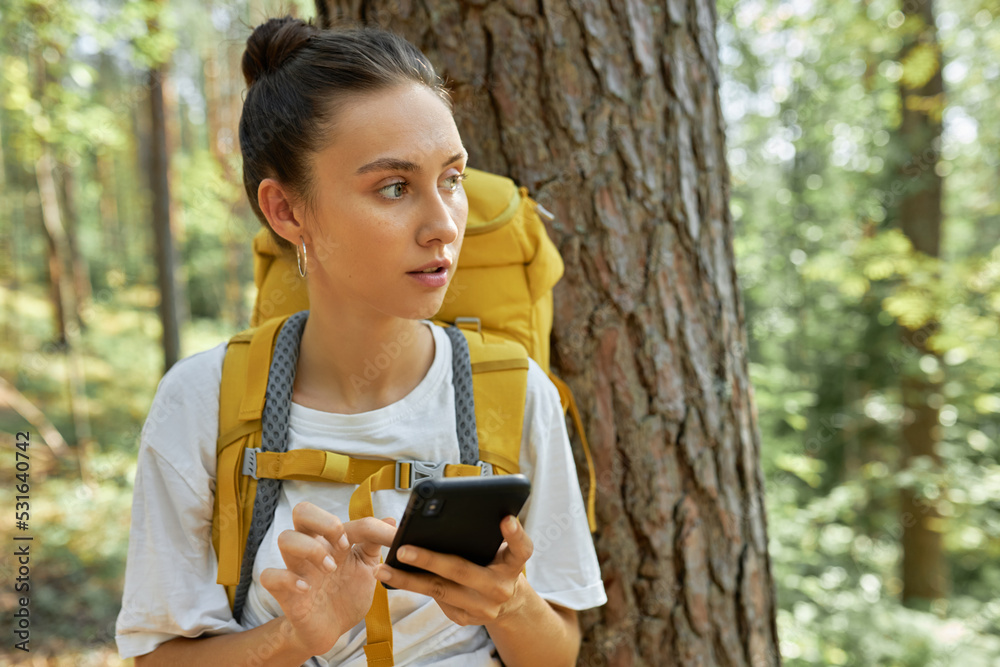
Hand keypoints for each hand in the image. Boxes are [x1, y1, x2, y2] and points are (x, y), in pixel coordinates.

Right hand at [259, 502, 395, 656]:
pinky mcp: (284, 592)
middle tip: (343, 544)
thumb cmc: (347, 594)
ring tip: (330, 567)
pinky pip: (270, 575)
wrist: (331, 630)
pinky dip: (287, 578)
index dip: (372, 525)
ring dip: (310, 548)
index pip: (347, 519)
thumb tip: (392, 522)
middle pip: (302, 511)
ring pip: (285, 538)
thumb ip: (376, 544)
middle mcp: (312, 548)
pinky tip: (306, 588)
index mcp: (333, 540)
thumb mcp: (366, 568)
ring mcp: (296, 568)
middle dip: (323, 520)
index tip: (392, 540)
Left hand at [372, 515, 533, 627]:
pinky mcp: (466, 618)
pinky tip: (396, 579)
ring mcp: (483, 608)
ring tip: (385, 569)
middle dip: (430, 560)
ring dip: (409, 580)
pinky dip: (416, 588)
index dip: (514, 534)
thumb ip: (494, 533)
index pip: (521, 548)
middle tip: (403, 549)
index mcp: (514, 564)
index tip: (506, 519)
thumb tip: (467, 511)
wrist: (508, 603)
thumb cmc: (499, 563)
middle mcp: (501, 588)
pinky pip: (437, 601)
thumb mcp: (504, 548)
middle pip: (463, 571)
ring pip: (441, 591)